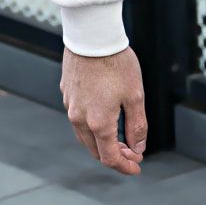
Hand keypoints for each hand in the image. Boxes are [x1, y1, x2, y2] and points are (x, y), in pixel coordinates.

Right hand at [60, 46, 146, 175]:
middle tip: (133, 153)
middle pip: (95, 150)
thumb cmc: (116, 63)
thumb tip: (138, 148)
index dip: (125, 166)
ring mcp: (70, 106)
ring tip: (122, 140)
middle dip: (115, 156)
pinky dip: (93, 128)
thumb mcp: (136, 97)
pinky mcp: (67, 94)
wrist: (92, 36)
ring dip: (103, 143)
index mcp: (98, 123)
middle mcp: (79, 118)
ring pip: (85, 137)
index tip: (137, 167)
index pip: (110, 157)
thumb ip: (137, 126)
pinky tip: (107, 120)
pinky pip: (78, 120)